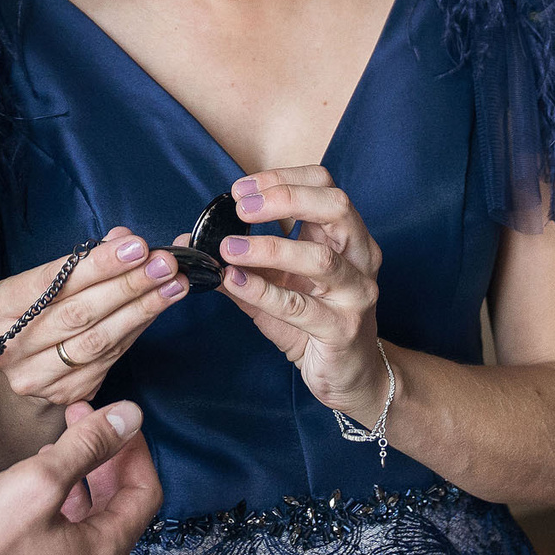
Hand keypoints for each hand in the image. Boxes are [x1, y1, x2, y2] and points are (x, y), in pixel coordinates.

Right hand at [0, 228, 184, 406]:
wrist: (28, 364)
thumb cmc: (43, 309)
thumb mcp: (50, 279)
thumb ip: (85, 259)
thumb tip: (125, 239)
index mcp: (0, 306)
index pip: (54, 281)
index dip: (100, 264)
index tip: (138, 247)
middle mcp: (10, 346)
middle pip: (79, 312)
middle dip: (128, 285)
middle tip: (165, 265)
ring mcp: (36, 376)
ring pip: (98, 340)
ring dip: (142, 309)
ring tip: (174, 285)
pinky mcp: (65, 394)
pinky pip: (110, 358)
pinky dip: (138, 330)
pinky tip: (158, 309)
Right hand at [0, 399, 160, 554]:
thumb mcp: (38, 482)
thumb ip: (89, 446)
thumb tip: (128, 417)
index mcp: (102, 552)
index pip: (145, 491)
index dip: (133, 448)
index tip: (115, 419)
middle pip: (120, 502)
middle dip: (107, 454)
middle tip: (87, 419)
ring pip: (93, 514)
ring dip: (85, 471)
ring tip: (64, 440)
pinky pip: (67, 529)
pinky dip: (64, 495)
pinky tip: (40, 475)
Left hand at [216, 167, 388, 420]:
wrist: (351, 375)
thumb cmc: (315, 323)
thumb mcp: (279, 285)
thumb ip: (244, 262)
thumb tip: (194, 242)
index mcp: (347, 236)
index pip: (324, 185)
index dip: (283, 179)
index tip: (241, 189)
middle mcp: (360, 257)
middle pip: (335, 207)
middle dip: (285, 199)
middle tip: (241, 207)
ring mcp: (356, 293)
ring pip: (320, 258)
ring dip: (270, 248)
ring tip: (229, 248)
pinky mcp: (342, 329)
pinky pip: (300, 306)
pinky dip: (263, 292)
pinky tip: (234, 283)